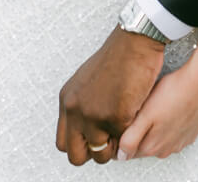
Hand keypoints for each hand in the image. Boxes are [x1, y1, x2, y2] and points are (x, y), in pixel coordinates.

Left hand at [56, 26, 164, 164]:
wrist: (134, 41)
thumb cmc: (117, 57)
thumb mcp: (87, 81)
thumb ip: (81, 106)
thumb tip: (86, 131)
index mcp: (67, 101)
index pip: (63, 143)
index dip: (81, 145)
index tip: (96, 138)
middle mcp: (75, 110)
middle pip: (75, 155)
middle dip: (95, 152)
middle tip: (110, 138)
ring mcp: (93, 115)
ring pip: (100, 153)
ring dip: (115, 145)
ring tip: (125, 126)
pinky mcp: (115, 116)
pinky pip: (123, 140)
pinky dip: (130, 133)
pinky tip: (134, 114)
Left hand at [118, 54, 197, 159]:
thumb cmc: (174, 93)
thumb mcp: (145, 114)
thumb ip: (131, 138)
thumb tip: (121, 155)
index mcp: (152, 146)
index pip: (128, 150)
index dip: (122, 134)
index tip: (122, 118)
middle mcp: (166, 149)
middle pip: (142, 144)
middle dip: (136, 131)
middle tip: (137, 109)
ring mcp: (179, 142)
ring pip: (157, 138)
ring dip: (152, 127)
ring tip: (152, 105)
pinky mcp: (189, 132)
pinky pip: (171, 132)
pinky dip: (167, 123)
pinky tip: (167, 107)